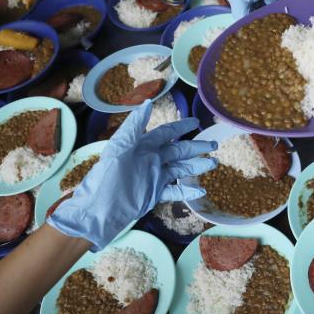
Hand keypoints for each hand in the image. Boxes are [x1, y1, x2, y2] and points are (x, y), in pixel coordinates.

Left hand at [48, 101, 216, 249]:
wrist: (99, 210)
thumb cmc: (106, 177)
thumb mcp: (119, 147)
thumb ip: (135, 125)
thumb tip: (149, 102)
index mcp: (142, 146)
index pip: (165, 132)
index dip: (181, 126)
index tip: (196, 122)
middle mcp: (150, 160)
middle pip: (178, 151)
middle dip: (196, 147)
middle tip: (213, 145)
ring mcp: (154, 177)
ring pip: (180, 169)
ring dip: (196, 166)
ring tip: (214, 164)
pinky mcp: (154, 194)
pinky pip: (174, 190)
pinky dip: (187, 190)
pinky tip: (200, 190)